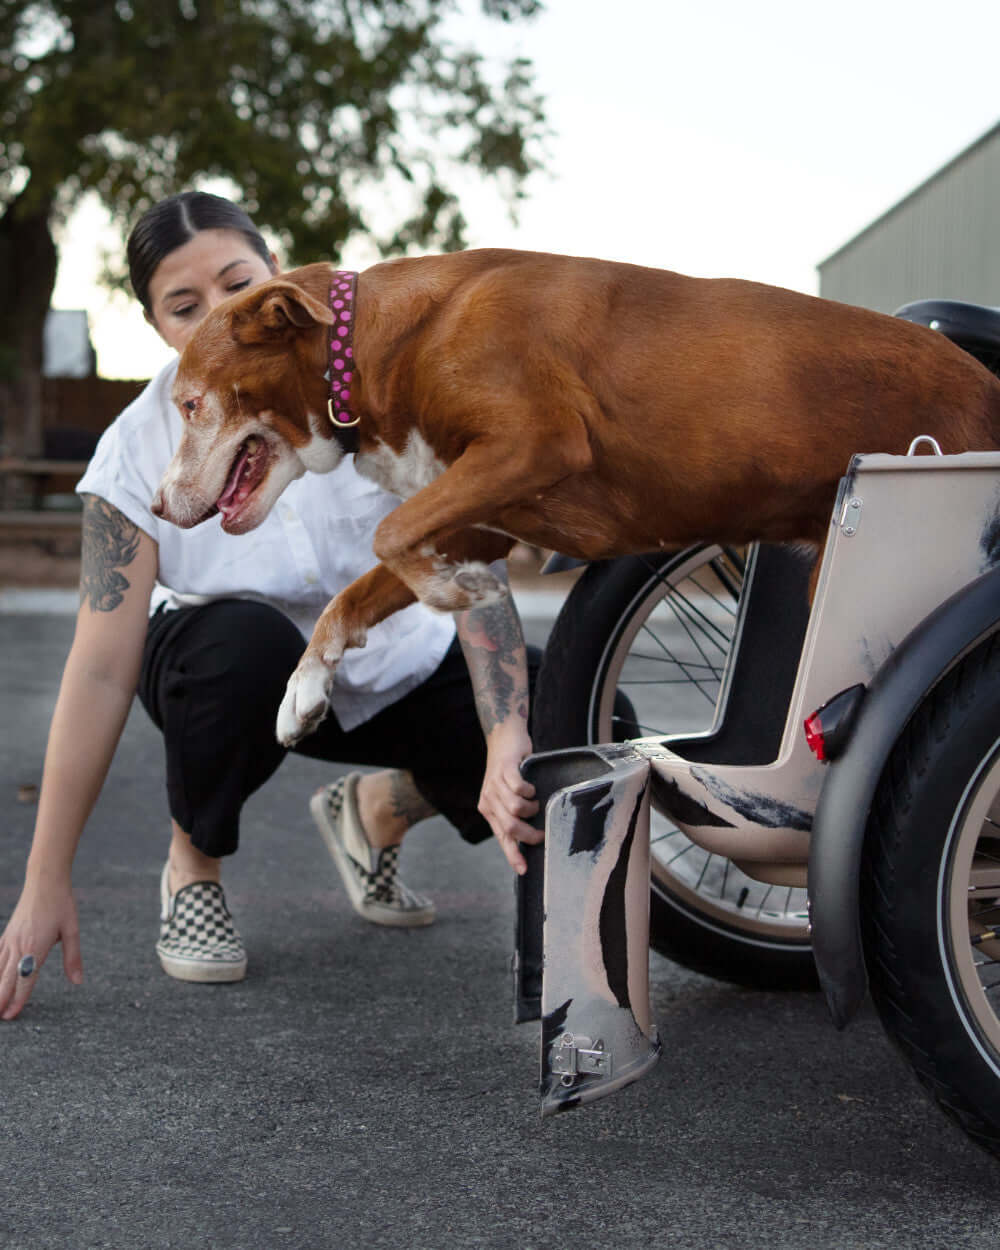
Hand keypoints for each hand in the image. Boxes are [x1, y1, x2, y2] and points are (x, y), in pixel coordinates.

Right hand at [0, 880, 81, 1020]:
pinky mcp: (7, 934)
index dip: (19, 998)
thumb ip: (73, 957)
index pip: (26, 978)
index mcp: (36, 946)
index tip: (12, 1015)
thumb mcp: (72, 929)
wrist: (45, 880)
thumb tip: (78, 981)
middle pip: (6, 978)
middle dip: (1, 999)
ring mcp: (10, 939)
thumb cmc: (61, 904)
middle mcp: (19, 945)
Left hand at [477, 722, 540, 874]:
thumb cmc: (509, 770)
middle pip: (510, 827)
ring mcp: (495, 783)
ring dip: (532, 809)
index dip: (512, 855)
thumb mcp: (506, 795)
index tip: (523, 870)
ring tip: (535, 803)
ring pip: (516, 809)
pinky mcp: (505, 769)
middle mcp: (488, 799)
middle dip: (529, 835)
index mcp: (488, 810)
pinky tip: (531, 789)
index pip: (501, 838)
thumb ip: (511, 814)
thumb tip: (528, 839)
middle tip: (541, 834)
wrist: (503, 737)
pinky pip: (519, 788)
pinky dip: (529, 792)